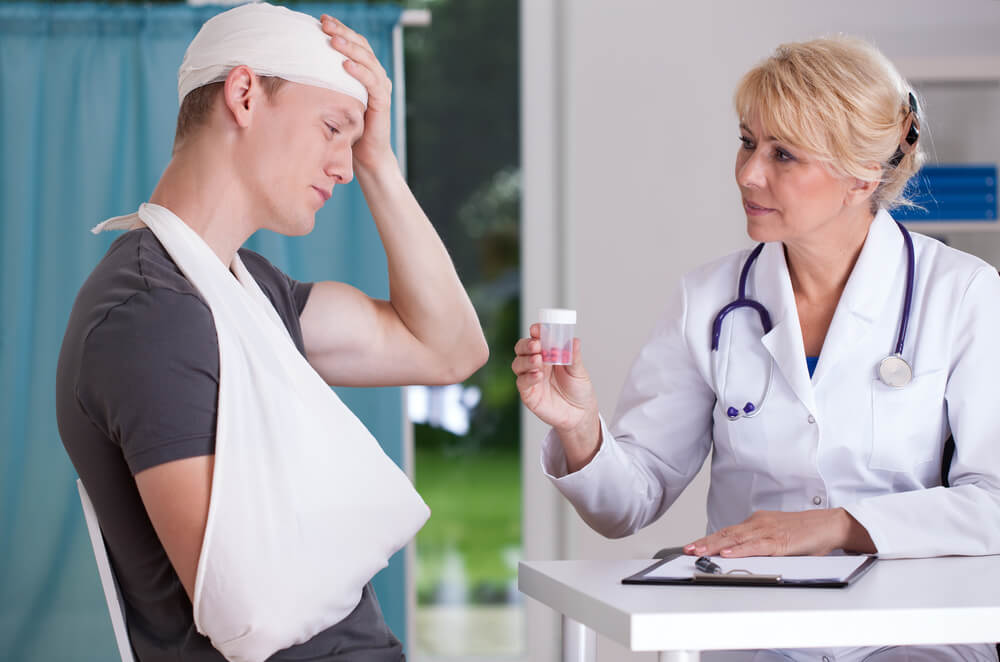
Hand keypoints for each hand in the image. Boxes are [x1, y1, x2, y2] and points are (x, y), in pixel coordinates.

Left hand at [320, 15, 393, 170]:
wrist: (367, 155)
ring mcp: (382, 88)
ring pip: (368, 60)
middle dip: (343, 33)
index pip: (355, 44)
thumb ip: (327, 82)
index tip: (321, 21)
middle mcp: (377, 76)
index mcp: (366, 72)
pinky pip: (372, 82)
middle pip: (362, 46)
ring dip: (350, 48)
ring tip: (333, 40)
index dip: (341, 30)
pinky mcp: (382, 102)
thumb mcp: (335, 100)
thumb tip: (298, 68)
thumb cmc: (349, 128)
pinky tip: (345, 64)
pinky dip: (359, 71)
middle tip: (325, 24)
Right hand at [512, 324, 598, 436]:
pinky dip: (528, 377)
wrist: (580, 413)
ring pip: (518, 364)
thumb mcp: (579, 371)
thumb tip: (573, 340)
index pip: (536, 338)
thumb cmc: (578, 389)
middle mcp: (537, 364)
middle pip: (522, 349)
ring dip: (526, 360)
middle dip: (526, 345)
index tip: (537, 329)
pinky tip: (537, 375)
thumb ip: (573, 356)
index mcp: (548, 353)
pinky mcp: (528, 393)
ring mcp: (530, 378)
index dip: (535, 332)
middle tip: (536, 345)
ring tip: (538, 360)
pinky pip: (521, 382)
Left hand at [682, 508, 874, 557]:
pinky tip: (727, 554)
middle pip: (726, 534)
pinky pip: (755, 547)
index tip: (693, 546)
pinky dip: (739, 551)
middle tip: (688, 549)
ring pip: (736, 540)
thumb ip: (760, 543)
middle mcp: (759, 523)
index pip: (727, 531)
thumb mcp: (778, 536)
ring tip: (699, 552)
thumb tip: (743, 554)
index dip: (709, 539)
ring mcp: (768, 531)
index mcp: (757, 522)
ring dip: (715, 546)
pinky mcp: (780, 541)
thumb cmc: (806, 532)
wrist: (830, 524)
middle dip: (705, 543)